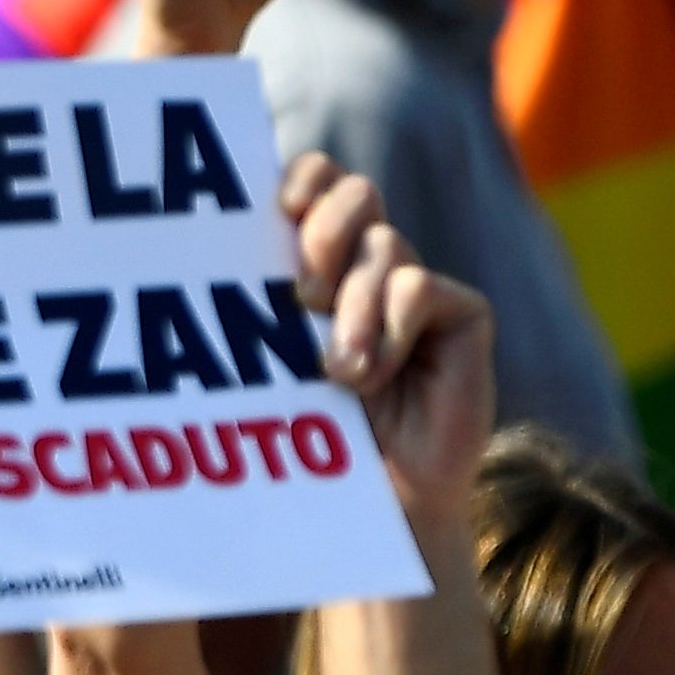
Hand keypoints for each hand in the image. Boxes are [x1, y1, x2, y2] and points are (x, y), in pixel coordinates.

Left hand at [284, 151, 494, 523]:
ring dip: (351, 307)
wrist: (373, 495)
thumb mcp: (272, 360)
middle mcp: (369, 263)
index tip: (277, 207)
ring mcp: (416, 285)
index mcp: (319, 259)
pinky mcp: (462, 313)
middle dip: (324, 229)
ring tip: (337, 368)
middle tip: (302, 292)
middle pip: (355, 194)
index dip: (303, 179)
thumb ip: (258, 303)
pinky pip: (418, 288)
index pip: (316, 182)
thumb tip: (212, 257)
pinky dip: (388, 330)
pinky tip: (375, 373)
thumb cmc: (312, 430)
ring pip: (383, 246)